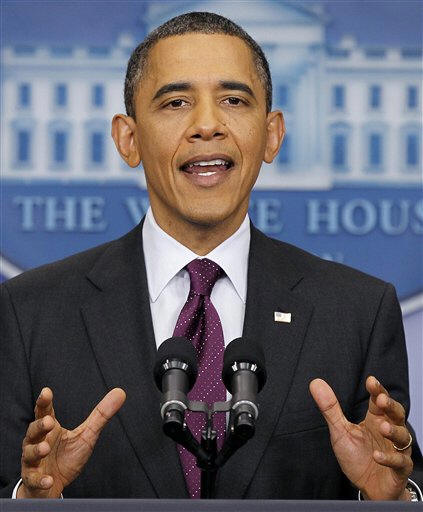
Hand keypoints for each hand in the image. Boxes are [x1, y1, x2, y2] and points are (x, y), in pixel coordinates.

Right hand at [18, 386, 125, 497]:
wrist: (53, 485)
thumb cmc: (67, 456)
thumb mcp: (87, 434)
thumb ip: (101, 414)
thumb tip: (120, 392)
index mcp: (50, 429)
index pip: (44, 412)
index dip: (44, 402)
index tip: (46, 392)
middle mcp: (37, 442)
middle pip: (34, 431)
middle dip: (40, 426)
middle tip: (49, 422)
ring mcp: (33, 462)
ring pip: (30, 453)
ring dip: (37, 450)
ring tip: (45, 449)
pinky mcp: (33, 480)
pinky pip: (34, 480)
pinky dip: (41, 480)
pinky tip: (48, 479)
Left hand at [309, 376, 412, 500]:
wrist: (367, 487)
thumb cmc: (356, 456)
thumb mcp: (340, 431)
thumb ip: (330, 408)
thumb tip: (315, 382)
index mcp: (375, 420)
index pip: (380, 401)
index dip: (378, 391)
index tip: (371, 381)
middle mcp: (389, 433)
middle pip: (397, 414)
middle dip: (391, 406)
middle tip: (382, 400)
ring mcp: (396, 451)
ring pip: (403, 437)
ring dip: (393, 431)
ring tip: (382, 427)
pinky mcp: (399, 470)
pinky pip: (400, 462)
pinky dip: (389, 459)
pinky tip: (376, 456)